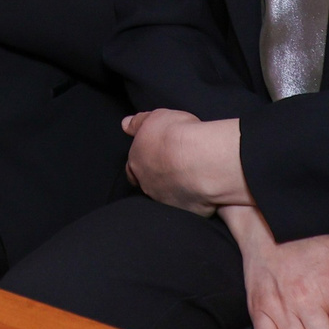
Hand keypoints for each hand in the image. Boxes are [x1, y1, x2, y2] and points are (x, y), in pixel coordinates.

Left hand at [121, 108, 239, 213]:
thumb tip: (125, 124)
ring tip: (190, 175)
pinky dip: (193, 198)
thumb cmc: (176, 136)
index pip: (132, 168)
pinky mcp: (187, 210)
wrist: (200, 158)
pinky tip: (202, 187)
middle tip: (171, 166)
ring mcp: (166, 200)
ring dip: (175, 188)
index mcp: (137, 162)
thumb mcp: (154, 118)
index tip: (151, 157)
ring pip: (167, 196)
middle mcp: (147, 184)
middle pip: (147, 184)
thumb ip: (138, 123)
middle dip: (156, 177)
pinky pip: (189, 205)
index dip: (141, 163)